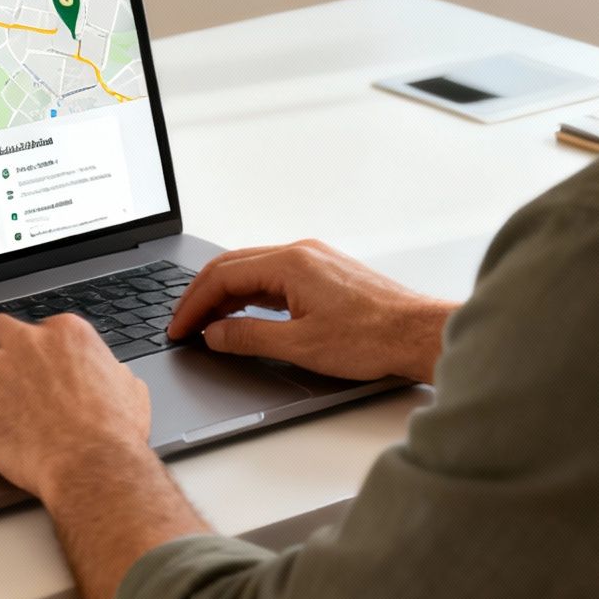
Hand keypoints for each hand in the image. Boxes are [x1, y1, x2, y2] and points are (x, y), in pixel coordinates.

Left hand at [0, 313, 152, 499]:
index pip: (37, 326)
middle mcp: (30, 342)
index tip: (22, 358)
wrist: (92, 465)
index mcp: (67, 334)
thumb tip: (114, 375)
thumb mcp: (129, 390)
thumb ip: (113, 373)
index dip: (27, 345)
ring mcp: (0, 368)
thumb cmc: (113, 435)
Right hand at [168, 239, 454, 381]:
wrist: (418, 334)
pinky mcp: (326, 273)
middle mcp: (301, 253)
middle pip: (233, 266)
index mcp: (290, 263)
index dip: (193, 304)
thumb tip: (214, 334)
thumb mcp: (300, 345)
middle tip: (183, 324)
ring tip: (207, 324)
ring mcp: (315, 260)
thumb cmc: (372, 339)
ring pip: (254, 270)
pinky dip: (251, 295)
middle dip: (202, 296)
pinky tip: (245, 315)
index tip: (179, 328)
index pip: (222, 276)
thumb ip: (249, 338)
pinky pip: (275, 277)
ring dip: (226, 295)